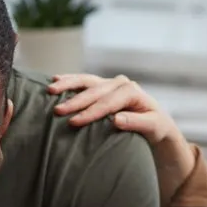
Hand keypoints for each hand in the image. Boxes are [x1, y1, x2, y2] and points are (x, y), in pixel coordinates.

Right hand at [47, 73, 189, 158]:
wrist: (156, 121)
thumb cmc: (155, 127)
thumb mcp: (152, 127)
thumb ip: (136, 123)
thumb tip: (116, 120)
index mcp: (132, 91)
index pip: (107, 103)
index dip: (90, 112)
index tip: (74, 122)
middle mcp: (120, 83)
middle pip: (94, 91)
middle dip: (74, 101)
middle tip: (57, 111)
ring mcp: (110, 83)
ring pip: (86, 81)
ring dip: (67, 84)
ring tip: (50, 89)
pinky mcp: (102, 86)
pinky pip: (84, 81)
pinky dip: (69, 80)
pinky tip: (55, 80)